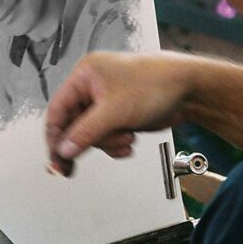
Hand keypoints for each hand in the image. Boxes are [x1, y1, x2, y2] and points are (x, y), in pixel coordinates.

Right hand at [45, 51, 193, 175]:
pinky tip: (129, 142)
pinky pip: (107, 136)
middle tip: (71, 168)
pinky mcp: (119, 114)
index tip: (55, 160)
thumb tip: (64, 150)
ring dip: (108, 142)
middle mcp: (92, 87)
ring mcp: (106, 101)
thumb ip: (86, 133)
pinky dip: (116, 143)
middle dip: (87, 141)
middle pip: (73, 125)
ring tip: (126, 138)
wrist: (188, 89)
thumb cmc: (155, 84)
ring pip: (91, 134)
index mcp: (85, 75)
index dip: (54, 136)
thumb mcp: (115, 111)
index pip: (57, 109)